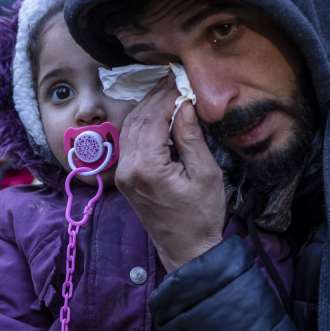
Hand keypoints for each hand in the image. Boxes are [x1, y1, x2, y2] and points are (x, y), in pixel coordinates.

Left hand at [116, 80, 225, 270]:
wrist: (187, 251)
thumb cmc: (201, 216)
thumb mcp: (206, 174)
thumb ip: (191, 137)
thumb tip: (184, 105)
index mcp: (147, 166)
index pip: (154, 117)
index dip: (168, 95)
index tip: (181, 79)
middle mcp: (128, 168)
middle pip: (138, 118)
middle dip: (156, 96)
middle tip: (174, 80)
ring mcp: (123, 174)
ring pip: (130, 127)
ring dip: (147, 107)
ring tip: (168, 92)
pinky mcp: (126, 178)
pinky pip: (129, 141)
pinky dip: (142, 123)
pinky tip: (157, 115)